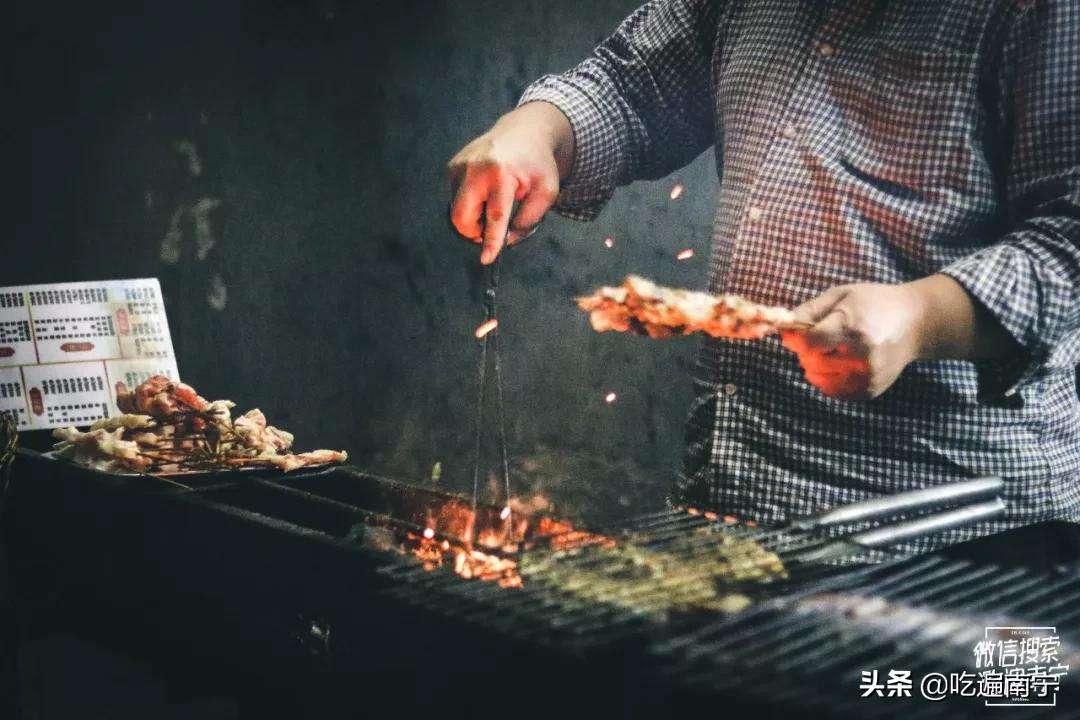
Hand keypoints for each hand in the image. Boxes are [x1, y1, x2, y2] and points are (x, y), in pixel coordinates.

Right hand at [447, 102, 573, 263]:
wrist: (523, 132)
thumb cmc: (536, 165)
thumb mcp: (546, 192)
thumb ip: (529, 221)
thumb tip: (506, 242)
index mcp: (501, 172)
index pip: (495, 215)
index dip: (490, 241)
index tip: (487, 259)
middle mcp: (475, 168)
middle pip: (462, 217)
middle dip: (474, 232)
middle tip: (491, 229)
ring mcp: (459, 166)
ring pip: (457, 210)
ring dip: (475, 217)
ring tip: (495, 201)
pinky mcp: (452, 167)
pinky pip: (455, 199)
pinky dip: (470, 204)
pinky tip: (486, 190)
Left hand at [780, 283, 926, 399]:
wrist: (915, 322)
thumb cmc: (873, 303)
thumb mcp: (840, 295)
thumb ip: (808, 311)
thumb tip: (782, 327)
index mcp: (852, 328)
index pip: (807, 344)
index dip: (796, 339)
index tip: (798, 332)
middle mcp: (860, 356)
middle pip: (810, 362)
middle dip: (808, 351)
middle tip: (822, 338)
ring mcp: (866, 376)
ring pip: (818, 379)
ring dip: (817, 366)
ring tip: (834, 349)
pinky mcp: (870, 390)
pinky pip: (833, 391)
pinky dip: (828, 379)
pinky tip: (840, 363)